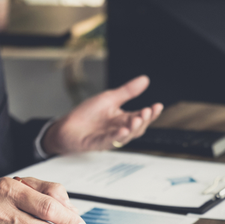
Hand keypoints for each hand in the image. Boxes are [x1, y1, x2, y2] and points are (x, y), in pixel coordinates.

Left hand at [42, 75, 162, 154]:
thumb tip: (145, 79)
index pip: (140, 117)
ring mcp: (109, 138)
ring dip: (133, 129)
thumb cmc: (87, 114)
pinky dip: (117, 136)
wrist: (67, 126)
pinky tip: (123, 131)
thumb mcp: (109, 98)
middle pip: (137, 128)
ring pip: (126, 137)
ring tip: (137, 120)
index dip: (150, 113)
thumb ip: (127, 92)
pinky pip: (110, 141)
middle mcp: (118, 130)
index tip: (157, 106)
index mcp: (122, 119)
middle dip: (143, 121)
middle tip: (146, 112)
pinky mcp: (97, 143)